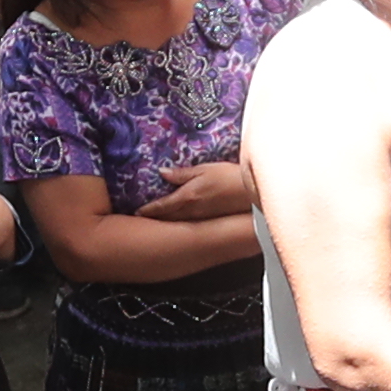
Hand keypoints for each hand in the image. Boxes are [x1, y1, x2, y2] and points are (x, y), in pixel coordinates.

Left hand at [140, 160, 255, 224]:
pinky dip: (179, 221)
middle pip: (167, 216)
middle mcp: (191, 210)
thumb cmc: (230, 177)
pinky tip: (179, 219)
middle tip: (142, 217)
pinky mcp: (211, 218)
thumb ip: (182, 173)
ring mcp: (201, 216)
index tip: (138, 212)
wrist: (252, 193)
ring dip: (165, 220)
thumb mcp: (204, 169)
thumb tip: (162, 172)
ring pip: (177, 220)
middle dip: (154, 217)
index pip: (162, 206)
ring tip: (156, 219)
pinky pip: (189, 221)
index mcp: (187, 197)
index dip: (148, 209)